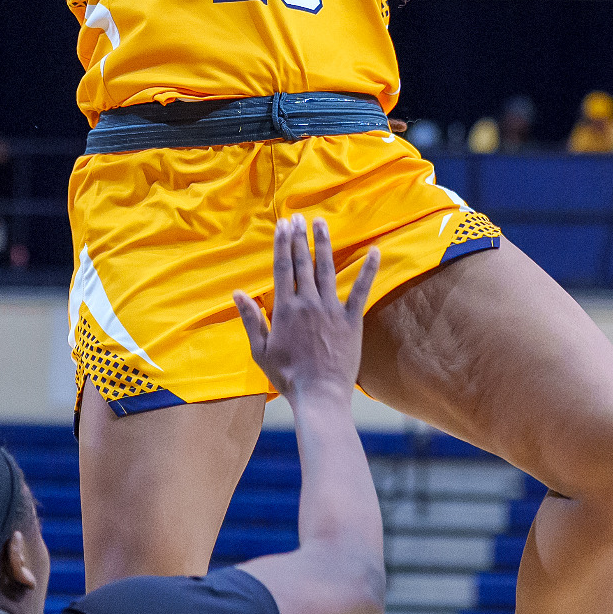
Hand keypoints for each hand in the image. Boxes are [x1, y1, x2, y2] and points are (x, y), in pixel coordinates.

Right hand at [235, 216, 378, 401]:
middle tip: (299, 218)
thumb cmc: (287, 376)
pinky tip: (375, 251)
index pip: (282, 268)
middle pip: (303, 263)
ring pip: (327, 269)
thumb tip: (237, 293)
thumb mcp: (261, 350)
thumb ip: (251, 319)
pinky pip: (362, 289)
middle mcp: (308, 302)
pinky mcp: (352, 319)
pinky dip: (369, 269)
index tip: (283, 226)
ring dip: (324, 244)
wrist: (320, 395)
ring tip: (321, 224)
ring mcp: (332, 309)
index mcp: (285, 309)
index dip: (282, 244)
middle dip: (300, 238)